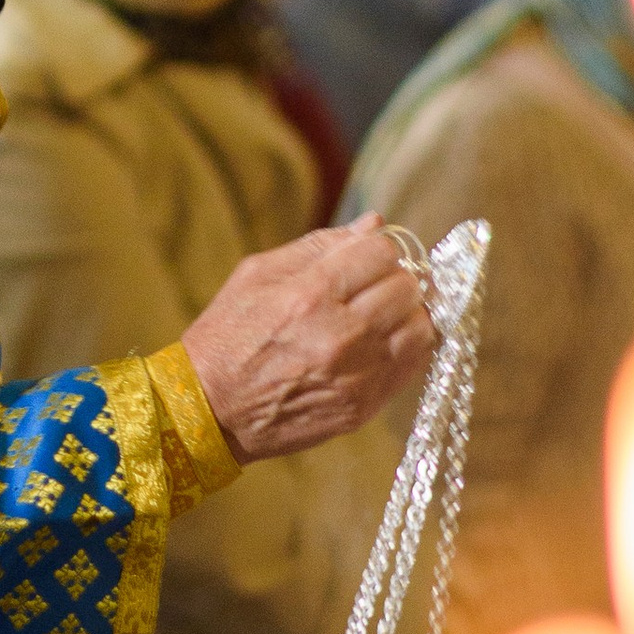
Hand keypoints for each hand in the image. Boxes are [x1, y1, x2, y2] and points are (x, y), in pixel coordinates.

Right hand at [182, 217, 433, 464]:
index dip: (376, 248)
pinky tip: (384, 340)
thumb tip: (373, 223)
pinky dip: (408, 345)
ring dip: (406, 313)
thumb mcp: (257, 275)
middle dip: (394, 278)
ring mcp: (358, 374)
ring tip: (382, 313)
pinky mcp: (365, 405)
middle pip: (408, 287)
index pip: (382, 252)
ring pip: (421, 325)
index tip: (363, 258)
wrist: (212, 411)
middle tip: (373, 285)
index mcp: (311, 294)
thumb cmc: (228, 336)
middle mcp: (341, 334)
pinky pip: (415, 363)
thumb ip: (319, 246)